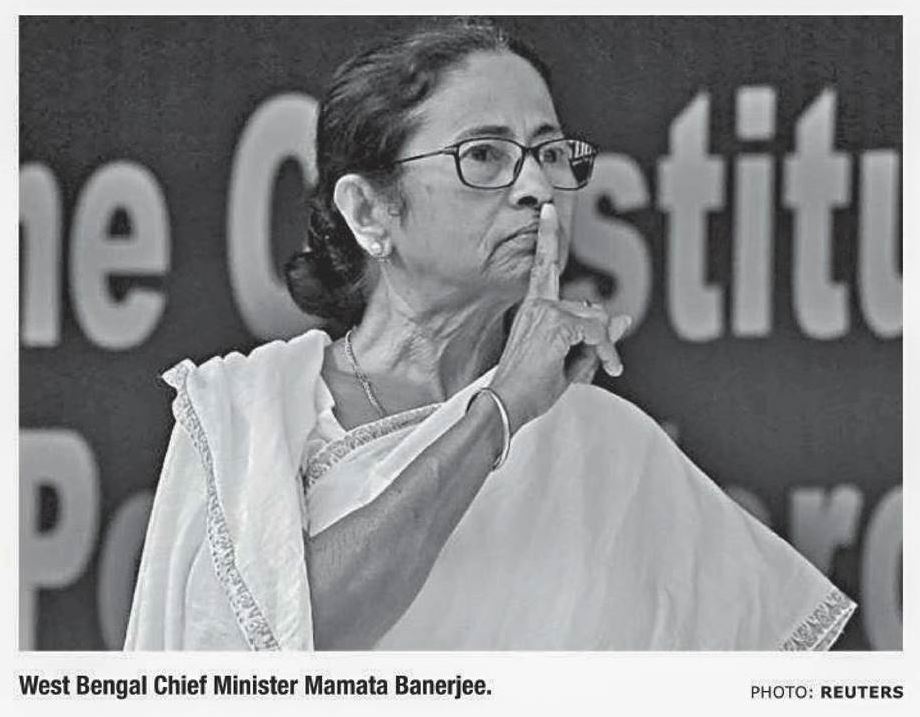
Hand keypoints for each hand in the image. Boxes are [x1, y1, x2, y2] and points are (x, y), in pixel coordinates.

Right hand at [490, 203, 630, 433]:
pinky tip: (605, 367)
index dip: (548, 236)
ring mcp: (545, 313)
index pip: (545, 265)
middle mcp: (538, 305)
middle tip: (607, 364)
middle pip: (590, 307)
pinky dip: (607, 351)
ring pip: (597, 320)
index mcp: (533, 309)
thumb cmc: (526, 390)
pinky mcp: (555, 326)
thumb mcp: (567, 362)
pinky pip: (598, 333)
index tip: (548, 208)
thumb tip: (623, 318)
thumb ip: (593, 339)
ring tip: (601, 369)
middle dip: (603, 337)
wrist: (505, 406)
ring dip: (606, 346)